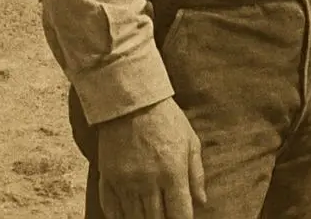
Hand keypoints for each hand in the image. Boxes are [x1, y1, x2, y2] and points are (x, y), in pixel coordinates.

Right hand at [96, 97, 205, 218]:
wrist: (132, 103)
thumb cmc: (167, 120)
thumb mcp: (191, 142)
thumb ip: (196, 175)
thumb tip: (202, 201)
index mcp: (173, 172)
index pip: (179, 213)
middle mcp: (149, 181)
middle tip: (166, 217)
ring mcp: (126, 182)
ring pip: (134, 218)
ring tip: (149, 216)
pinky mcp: (108, 179)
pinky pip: (112, 209)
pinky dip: (120, 217)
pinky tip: (127, 217)